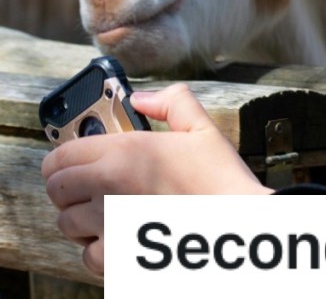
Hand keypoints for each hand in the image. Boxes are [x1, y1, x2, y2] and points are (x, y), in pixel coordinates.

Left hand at [40, 83, 272, 275]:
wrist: (239, 223)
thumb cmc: (223, 180)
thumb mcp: (204, 129)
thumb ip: (172, 103)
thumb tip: (141, 98)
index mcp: (125, 151)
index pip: (61, 154)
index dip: (61, 158)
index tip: (71, 162)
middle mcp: (108, 185)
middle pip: (56, 188)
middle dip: (67, 188)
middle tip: (87, 189)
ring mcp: (110, 222)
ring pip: (67, 224)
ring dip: (80, 221)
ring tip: (102, 216)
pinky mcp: (119, 254)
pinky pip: (87, 256)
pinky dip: (97, 251)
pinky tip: (115, 241)